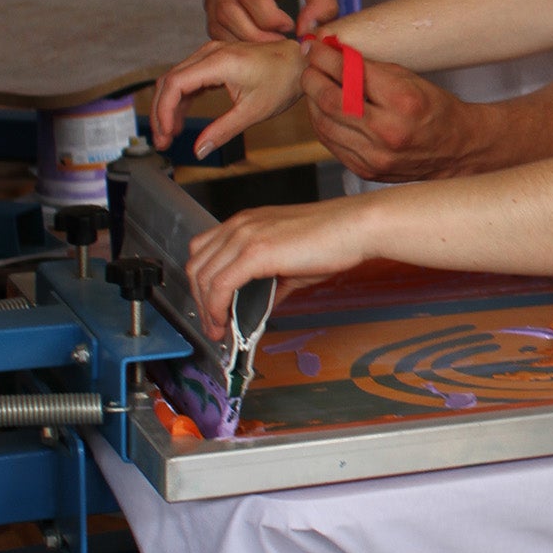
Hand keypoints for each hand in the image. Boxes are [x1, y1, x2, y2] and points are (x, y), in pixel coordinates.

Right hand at [151, 37, 304, 156]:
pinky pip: (188, 79)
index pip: (175, 84)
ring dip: (169, 107)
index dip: (164, 110)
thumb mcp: (254, 111)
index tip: (166, 133)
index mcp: (220, 62)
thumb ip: (224, 130)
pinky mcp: (214, 60)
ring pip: (176, 80)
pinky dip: (181, 100)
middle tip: (162, 140)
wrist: (299, 62)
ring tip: (169, 135)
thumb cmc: (283, 81)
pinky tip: (180, 121)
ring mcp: (211, 54)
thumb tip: (200, 150)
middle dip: (161, 112)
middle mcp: (211, 53)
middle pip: (169, 81)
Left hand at [187, 197, 374, 340]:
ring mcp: (245, 236)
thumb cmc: (333, 239)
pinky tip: (226, 322)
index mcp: (247, 223)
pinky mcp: (255, 252)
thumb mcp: (292, 261)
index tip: (210, 308)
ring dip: (207, 309)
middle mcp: (240, 225)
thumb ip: (270, 281)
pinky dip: (217, 308)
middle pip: (197, 266)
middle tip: (213, 324)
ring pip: (204, 278)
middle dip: (199, 300)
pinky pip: (221, 286)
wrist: (356, 227)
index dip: (202, 284)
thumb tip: (260, 305)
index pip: (204, 252)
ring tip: (219, 329)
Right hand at [205, 0, 336, 41]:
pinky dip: (234, 39)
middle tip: (281, 42)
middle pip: (228, 10)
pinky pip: (214, 24)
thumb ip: (322, 2)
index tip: (290, 25)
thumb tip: (306, 32)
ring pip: (218, 20)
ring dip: (245, 40)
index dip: (269, 18)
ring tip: (271, 41)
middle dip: (257, 35)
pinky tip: (257, 40)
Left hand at [302, 41, 477, 180]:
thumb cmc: (436, 110)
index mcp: (403, 102)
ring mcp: (374, 155)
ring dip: (312, 99)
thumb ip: (371, 68)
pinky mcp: (364, 170)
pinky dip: (322, 121)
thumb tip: (333, 52)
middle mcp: (387, 131)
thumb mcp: (410, 79)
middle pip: (330, 100)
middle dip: (312, 77)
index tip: (315, 46)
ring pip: (323, 123)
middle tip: (308, 64)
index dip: (325, 57)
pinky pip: (330, 142)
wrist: (456, 149)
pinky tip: (324, 109)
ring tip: (314, 84)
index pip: (350, 74)